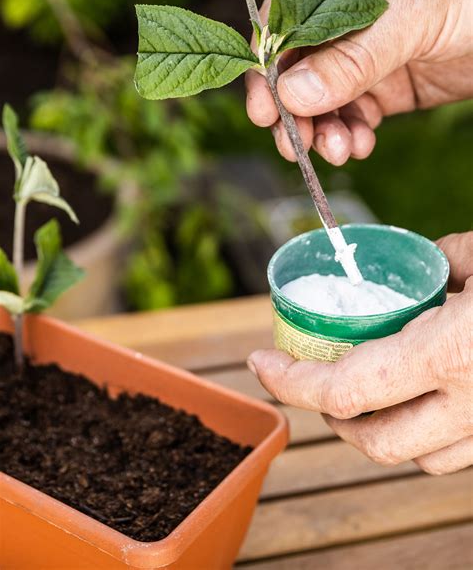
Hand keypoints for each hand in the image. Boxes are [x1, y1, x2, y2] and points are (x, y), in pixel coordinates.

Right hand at [246, 0, 472, 163]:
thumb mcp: (409, 14)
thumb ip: (352, 57)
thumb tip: (293, 95)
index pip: (281, 22)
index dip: (267, 68)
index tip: (265, 110)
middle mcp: (339, 15)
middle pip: (294, 68)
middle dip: (293, 109)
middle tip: (296, 145)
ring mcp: (362, 52)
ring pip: (321, 99)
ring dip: (322, 129)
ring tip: (339, 149)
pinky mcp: (387, 85)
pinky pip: (354, 115)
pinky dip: (351, 134)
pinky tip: (359, 144)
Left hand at [247, 232, 472, 474]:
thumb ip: (451, 258)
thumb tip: (433, 260)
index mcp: (448, 354)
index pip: (347, 389)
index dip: (292, 382)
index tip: (263, 362)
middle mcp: (470, 405)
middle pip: (376, 440)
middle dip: (331, 415)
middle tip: (311, 381)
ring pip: (420, 457)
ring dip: (381, 430)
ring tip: (364, 395)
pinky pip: (458, 452)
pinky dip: (427, 434)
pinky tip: (423, 400)